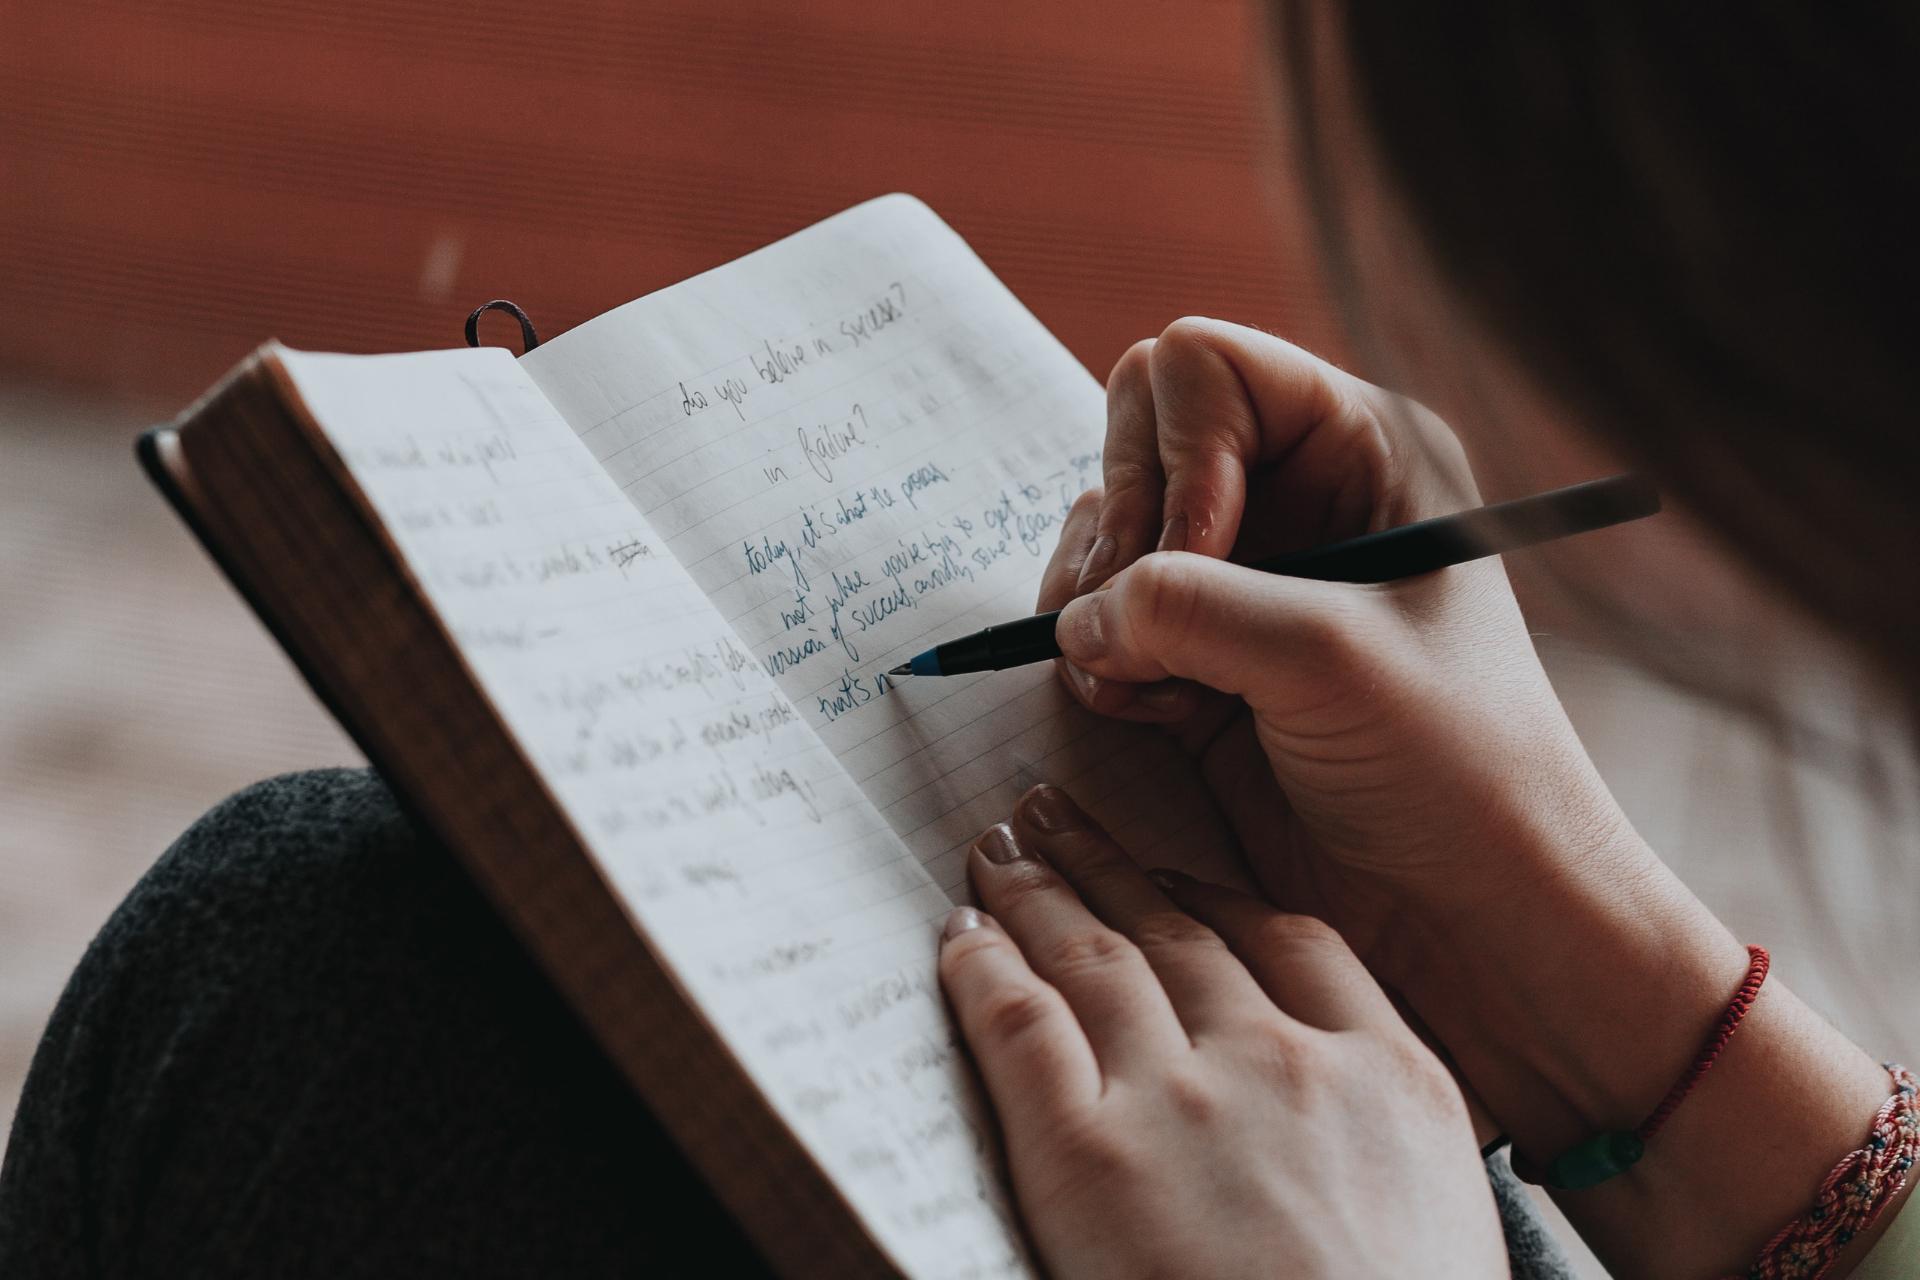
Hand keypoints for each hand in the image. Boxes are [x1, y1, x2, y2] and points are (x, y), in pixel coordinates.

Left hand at [938, 785, 1505, 1279]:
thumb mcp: (1442, 1212)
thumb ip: (1382, 1133)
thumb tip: (1330, 1126)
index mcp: (1391, 1076)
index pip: (1293, 941)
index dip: (1214, 894)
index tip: (1174, 871)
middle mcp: (1282, 1060)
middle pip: (1177, 928)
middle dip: (1107, 864)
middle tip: (1055, 817)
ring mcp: (1182, 1099)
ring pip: (1094, 956)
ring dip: (1038, 892)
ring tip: (1002, 851)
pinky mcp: (1086, 1153)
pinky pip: (1019, 1023)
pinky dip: (981, 967)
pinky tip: (960, 936)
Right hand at [1040, 317, 1647, 979]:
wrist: (1469, 910)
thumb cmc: (1454, 767)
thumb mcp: (1327, 657)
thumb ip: (1187, 605)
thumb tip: (1076, 618)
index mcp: (1361, 446)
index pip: (1203, 368)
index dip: (1178, 455)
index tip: (1203, 557)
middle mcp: (1295, 493)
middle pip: (1132, 435)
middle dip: (1122, 531)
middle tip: (1143, 625)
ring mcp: (1239, 576)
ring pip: (1102, 533)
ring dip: (1101, 608)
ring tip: (1160, 687)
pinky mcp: (1196, 656)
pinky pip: (1096, 618)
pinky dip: (1101, 665)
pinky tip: (1163, 718)